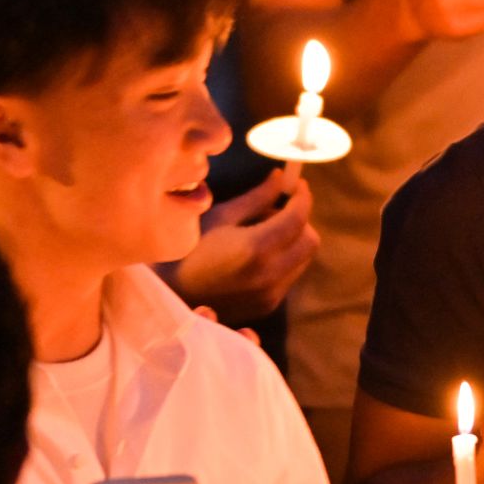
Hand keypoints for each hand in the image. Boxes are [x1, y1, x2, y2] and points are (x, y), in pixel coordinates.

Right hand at [167, 167, 315, 323]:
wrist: (172, 295)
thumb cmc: (189, 249)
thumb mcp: (220, 217)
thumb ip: (256, 198)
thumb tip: (279, 178)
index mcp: (256, 248)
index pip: (298, 218)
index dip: (302, 197)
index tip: (296, 185)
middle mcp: (270, 274)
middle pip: (310, 241)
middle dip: (301, 220)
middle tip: (278, 208)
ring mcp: (271, 294)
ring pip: (303, 259)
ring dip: (294, 241)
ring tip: (265, 232)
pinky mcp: (268, 305)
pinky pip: (290, 275)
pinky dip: (285, 259)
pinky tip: (259, 254)